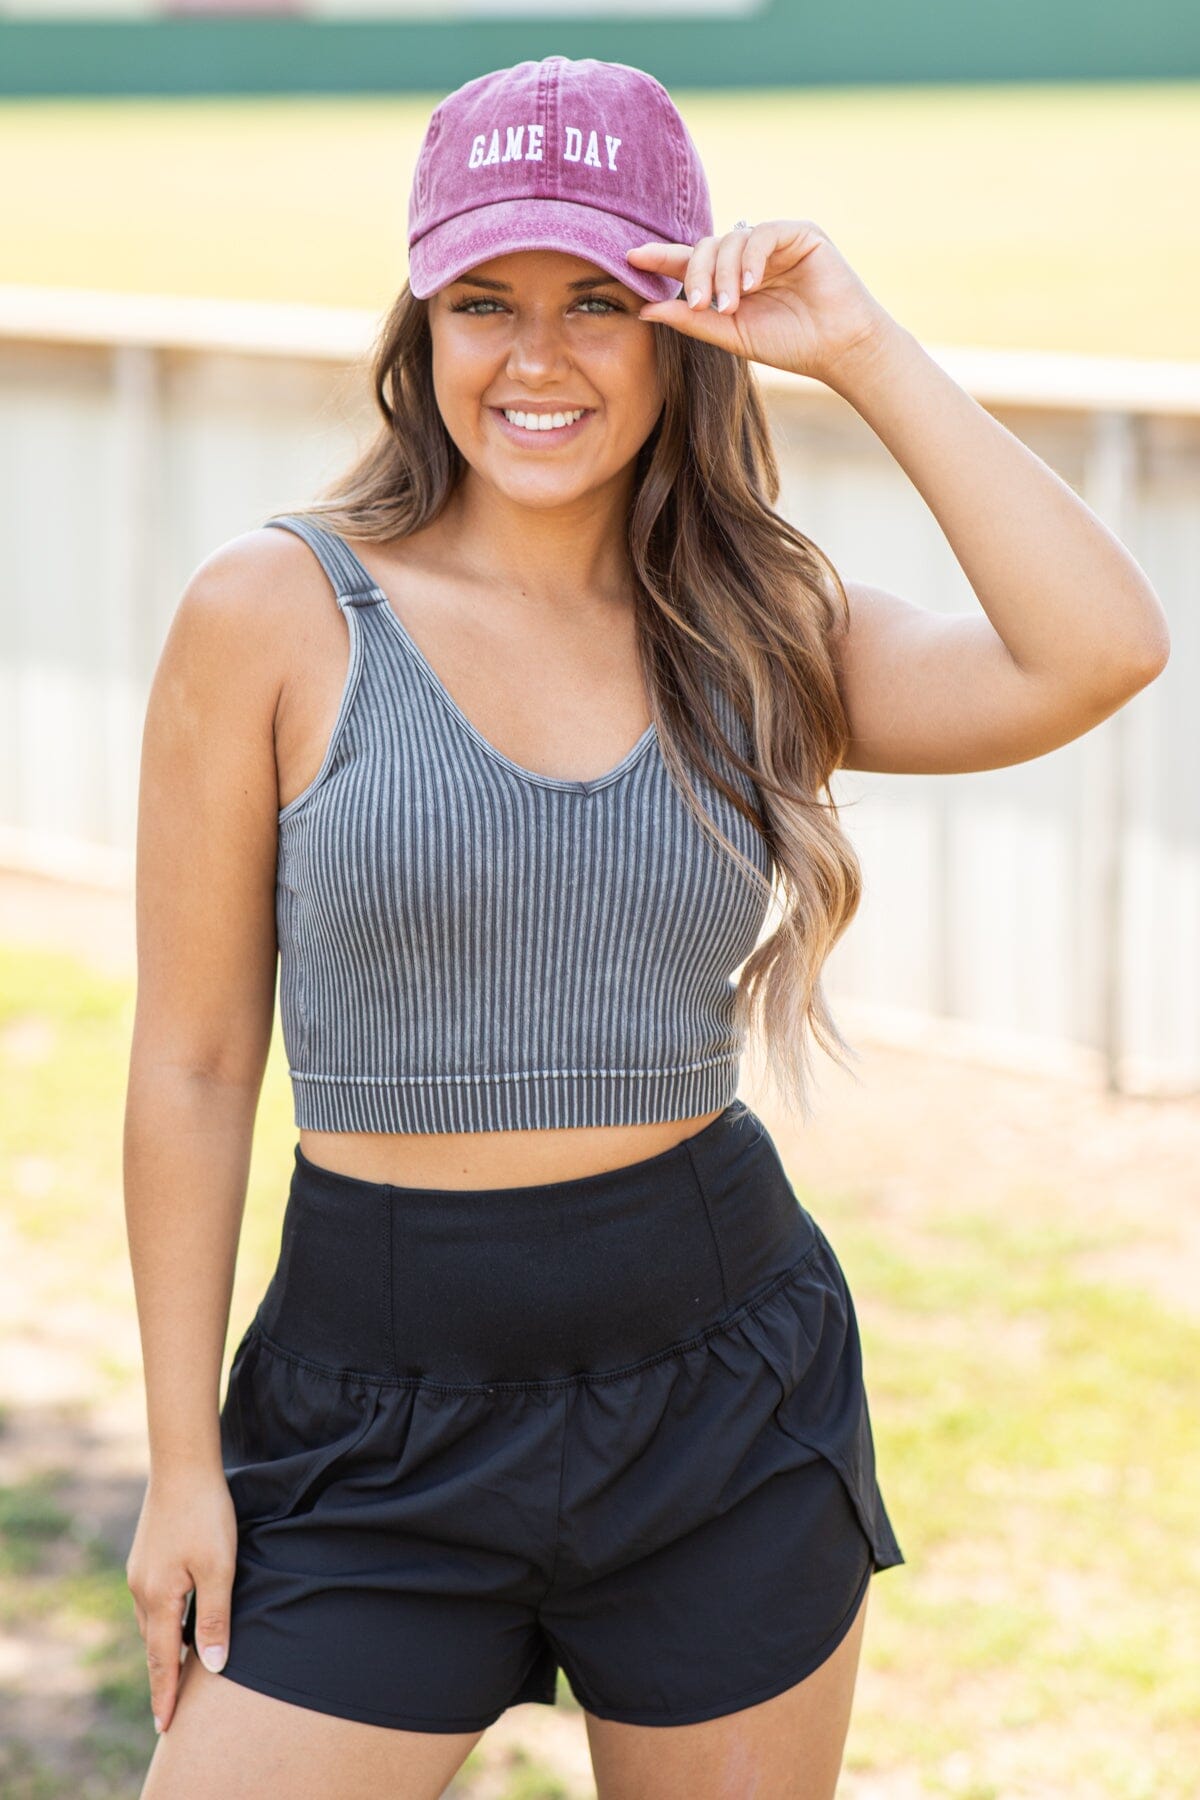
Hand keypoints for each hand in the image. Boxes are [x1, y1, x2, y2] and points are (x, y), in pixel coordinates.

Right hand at [125, 1469, 238, 1734]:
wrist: (183, 1465)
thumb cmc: (206, 1514)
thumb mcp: (219, 1568)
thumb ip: (214, 1618)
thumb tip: (213, 1667)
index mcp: (159, 1597)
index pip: (163, 1660)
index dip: (166, 1694)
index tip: (165, 1727)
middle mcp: (142, 1589)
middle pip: (154, 1645)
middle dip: (162, 1677)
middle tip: (169, 1710)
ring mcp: (140, 1571)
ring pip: (152, 1622)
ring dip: (163, 1648)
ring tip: (174, 1673)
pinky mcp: (145, 1556)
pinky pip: (152, 1602)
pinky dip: (163, 1622)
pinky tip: (173, 1622)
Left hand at [626, 219, 893, 384]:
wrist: (839, 348)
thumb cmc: (791, 344)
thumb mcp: (732, 335)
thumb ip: (691, 320)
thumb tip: (644, 310)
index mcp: (732, 279)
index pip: (691, 260)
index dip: (661, 256)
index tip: (631, 257)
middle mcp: (750, 256)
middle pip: (707, 246)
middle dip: (696, 273)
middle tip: (696, 303)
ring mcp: (774, 242)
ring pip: (731, 240)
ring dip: (724, 273)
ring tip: (730, 305)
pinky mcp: (799, 233)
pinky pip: (762, 234)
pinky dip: (751, 259)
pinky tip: (750, 285)